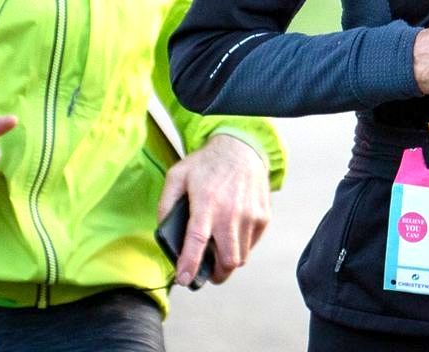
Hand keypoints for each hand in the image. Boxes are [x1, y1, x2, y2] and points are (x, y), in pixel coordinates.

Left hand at [158, 134, 272, 285]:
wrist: (242, 148)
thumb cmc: (207, 164)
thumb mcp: (177, 176)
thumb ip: (166, 205)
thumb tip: (164, 234)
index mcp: (207, 203)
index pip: (197, 241)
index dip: (189, 265)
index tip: (184, 280)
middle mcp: (232, 212)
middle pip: (228, 261)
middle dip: (215, 274)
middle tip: (205, 271)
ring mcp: (251, 215)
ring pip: (241, 257)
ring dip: (228, 261)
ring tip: (218, 250)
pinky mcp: (263, 216)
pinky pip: (251, 244)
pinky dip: (240, 246)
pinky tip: (231, 233)